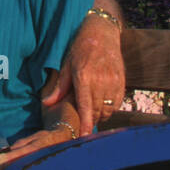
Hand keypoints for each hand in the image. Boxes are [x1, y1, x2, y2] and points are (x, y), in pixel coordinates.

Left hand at [41, 18, 124, 136]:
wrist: (102, 32)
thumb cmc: (80, 47)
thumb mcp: (66, 64)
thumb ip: (59, 87)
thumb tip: (47, 103)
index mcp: (84, 77)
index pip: (86, 107)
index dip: (86, 124)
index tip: (84, 137)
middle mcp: (101, 81)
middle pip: (97, 111)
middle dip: (90, 120)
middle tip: (82, 123)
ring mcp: (113, 81)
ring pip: (108, 109)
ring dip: (100, 115)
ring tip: (92, 113)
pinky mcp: (122, 81)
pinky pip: (116, 103)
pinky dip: (109, 108)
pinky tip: (102, 104)